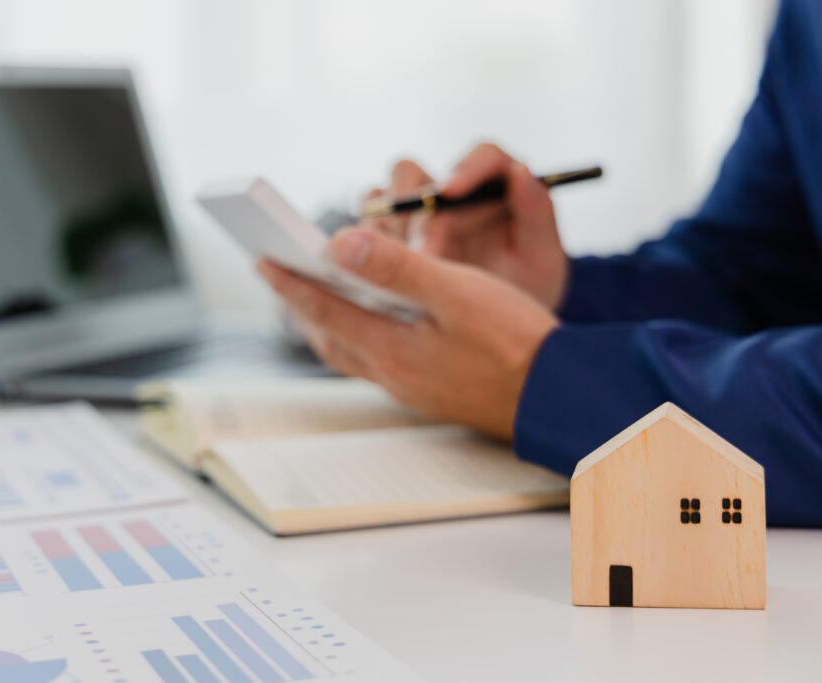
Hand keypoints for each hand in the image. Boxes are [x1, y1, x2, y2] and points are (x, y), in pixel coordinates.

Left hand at [256, 227, 558, 439]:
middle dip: (301, 304)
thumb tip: (342, 245)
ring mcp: (410, 386)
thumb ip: (398, 268)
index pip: (324, 308)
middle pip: (328, 334)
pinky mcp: (430, 389)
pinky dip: (359, 335)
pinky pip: (376, 360)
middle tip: (280, 277)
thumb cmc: (518, 344)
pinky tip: (374, 324)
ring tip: (315, 297)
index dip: (290, 282)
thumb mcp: (457, 294)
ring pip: (350, 351)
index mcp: (391, 348)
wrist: (560, 397)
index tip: (261, 260)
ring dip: (327, 322)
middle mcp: (392, 372)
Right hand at [363, 143, 568, 310]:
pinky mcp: (390, 240)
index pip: (482, 156)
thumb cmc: (528, 284)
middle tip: (425, 250)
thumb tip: (521, 174)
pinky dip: (368, 249)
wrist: (505, 328)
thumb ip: (537, 215)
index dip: (466, 168)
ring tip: (399, 267)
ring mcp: (414, 216)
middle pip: (413, 173)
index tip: (452, 191)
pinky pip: (366, 232)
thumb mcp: (542, 258)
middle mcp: (449, 192)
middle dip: (413, 208)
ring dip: (385, 229)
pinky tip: (380, 275)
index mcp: (496, 183)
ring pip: (381, 199)